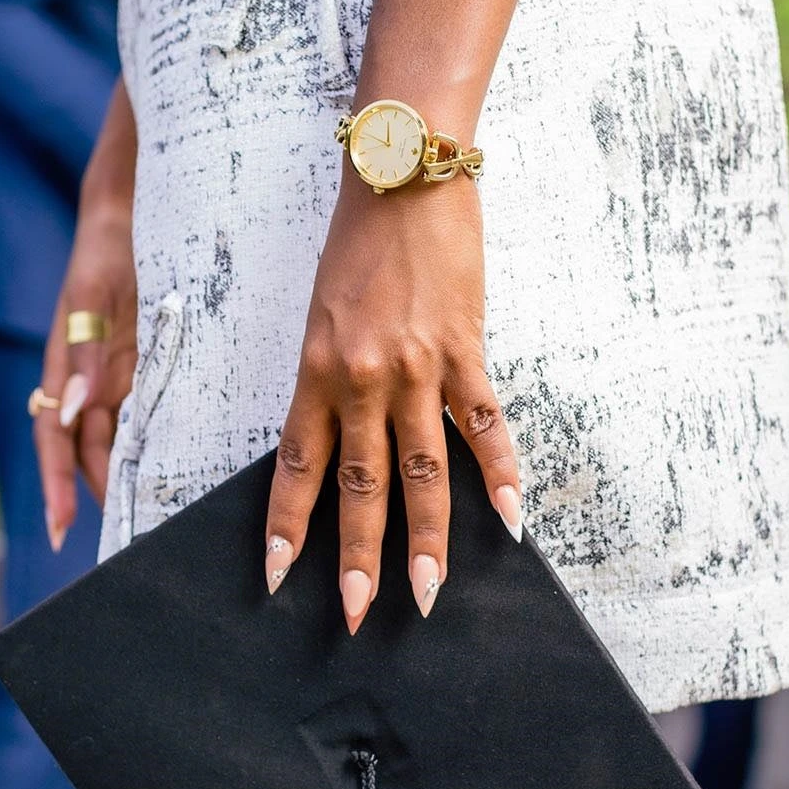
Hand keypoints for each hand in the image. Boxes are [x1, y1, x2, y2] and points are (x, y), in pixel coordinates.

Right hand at [34, 203, 137, 550]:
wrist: (131, 219)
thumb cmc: (106, 252)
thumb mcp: (94, 295)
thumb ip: (86, 353)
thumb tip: (73, 409)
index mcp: (67, 369)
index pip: (56, 440)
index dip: (57, 485)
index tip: (60, 529)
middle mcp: (89, 383)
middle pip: (90, 453)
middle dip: (101, 496)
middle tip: (128, 540)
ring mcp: (118, 378)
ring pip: (120, 442)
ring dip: (130, 479)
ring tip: (153, 519)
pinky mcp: (146, 370)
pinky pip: (147, 418)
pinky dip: (157, 448)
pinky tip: (177, 474)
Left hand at [264, 172, 521, 632]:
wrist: (401, 174)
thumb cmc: (356, 241)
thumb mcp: (321, 314)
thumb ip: (329, 378)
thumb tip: (339, 435)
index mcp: (316, 372)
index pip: (297, 467)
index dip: (287, 526)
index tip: (278, 575)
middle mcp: (361, 380)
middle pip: (360, 487)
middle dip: (357, 557)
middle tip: (357, 615)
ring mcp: (416, 370)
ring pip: (422, 472)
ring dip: (426, 540)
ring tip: (429, 593)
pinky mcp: (464, 351)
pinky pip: (484, 426)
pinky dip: (500, 474)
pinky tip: (510, 520)